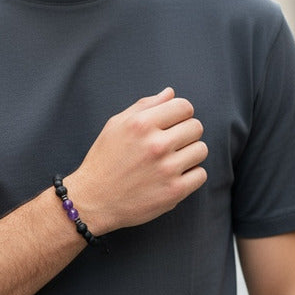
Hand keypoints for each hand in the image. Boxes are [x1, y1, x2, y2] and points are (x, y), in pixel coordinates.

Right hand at [64, 87, 207, 234]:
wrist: (93, 200)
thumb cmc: (103, 161)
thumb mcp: (116, 126)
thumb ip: (144, 106)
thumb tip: (170, 93)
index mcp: (141, 124)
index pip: (184, 107)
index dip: (181, 114)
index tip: (173, 124)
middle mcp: (156, 145)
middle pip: (196, 127)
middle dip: (186, 133)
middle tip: (171, 145)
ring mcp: (166, 169)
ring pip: (201, 150)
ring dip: (190, 154)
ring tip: (172, 161)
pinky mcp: (173, 191)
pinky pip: (200, 175)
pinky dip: (191, 175)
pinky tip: (174, 177)